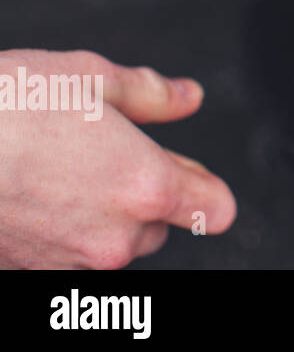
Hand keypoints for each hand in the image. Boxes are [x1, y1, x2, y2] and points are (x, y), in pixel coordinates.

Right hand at [0, 49, 236, 268]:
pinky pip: (69, 258)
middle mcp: (115, 236)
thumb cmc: (0, 110)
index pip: (215, 209)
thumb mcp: (86, 76)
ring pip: (114, 245)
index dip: (205, 186)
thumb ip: (149, 93)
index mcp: (145, 186)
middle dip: (145, 193)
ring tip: (61, 169)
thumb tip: (187, 96)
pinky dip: (62, 232)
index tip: (188, 171)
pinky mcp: (31, 274)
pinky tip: (35, 194)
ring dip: (103, 215)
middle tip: (105, 152)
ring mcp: (72, 263)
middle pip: (161, 224)